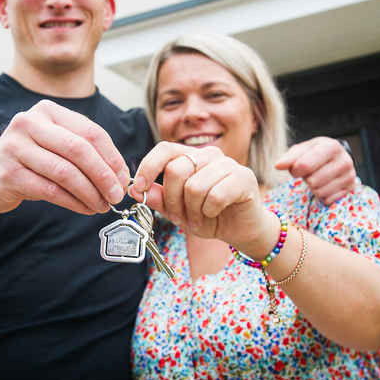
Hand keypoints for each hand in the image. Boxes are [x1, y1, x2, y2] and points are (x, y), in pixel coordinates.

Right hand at [0, 100, 129, 215]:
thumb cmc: (29, 162)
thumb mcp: (55, 147)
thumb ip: (84, 152)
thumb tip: (120, 174)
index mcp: (47, 111)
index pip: (90, 131)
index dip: (112, 156)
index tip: (123, 178)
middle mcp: (29, 123)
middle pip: (79, 150)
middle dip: (103, 176)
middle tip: (116, 195)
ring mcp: (15, 147)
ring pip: (65, 172)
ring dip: (89, 193)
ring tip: (101, 206)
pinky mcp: (8, 174)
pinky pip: (50, 191)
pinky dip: (73, 202)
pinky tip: (84, 208)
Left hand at [130, 142, 273, 250]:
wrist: (242, 230)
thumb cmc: (209, 216)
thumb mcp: (177, 210)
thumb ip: (158, 198)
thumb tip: (135, 189)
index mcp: (192, 157)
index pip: (165, 149)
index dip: (149, 167)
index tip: (140, 188)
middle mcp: (210, 155)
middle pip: (176, 170)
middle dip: (173, 201)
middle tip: (181, 218)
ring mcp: (228, 164)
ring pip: (194, 186)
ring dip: (194, 211)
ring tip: (201, 219)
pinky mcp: (244, 177)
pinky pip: (215, 195)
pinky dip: (210, 212)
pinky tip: (215, 214)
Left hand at [274, 137, 355, 204]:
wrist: (335, 159)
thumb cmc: (314, 154)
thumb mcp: (301, 151)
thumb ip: (289, 158)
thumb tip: (278, 166)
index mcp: (331, 146)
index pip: (304, 165)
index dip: (295, 170)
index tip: (296, 168)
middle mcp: (345, 160)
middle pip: (312, 181)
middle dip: (306, 179)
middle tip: (310, 173)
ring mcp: (350, 176)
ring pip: (320, 192)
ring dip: (313, 188)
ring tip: (318, 178)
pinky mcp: (350, 190)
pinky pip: (328, 200)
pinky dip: (322, 196)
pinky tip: (325, 186)